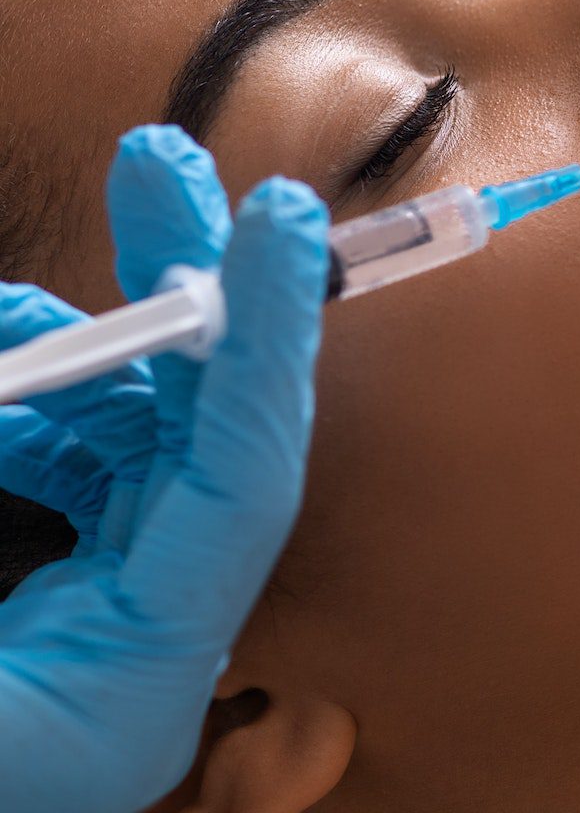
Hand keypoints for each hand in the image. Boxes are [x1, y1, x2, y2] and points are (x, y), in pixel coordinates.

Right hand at [0, 126, 327, 811]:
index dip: (264, 338)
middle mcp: (145, 659)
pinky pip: (76, 480)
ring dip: (80, 352)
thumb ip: (11, 464)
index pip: (243, 479)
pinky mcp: (61, 616)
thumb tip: (21, 360)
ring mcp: (103, 634)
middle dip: (180, 295)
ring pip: (130, 445)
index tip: (278, 220)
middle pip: (199, 435)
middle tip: (160, 165)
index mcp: (135, 688)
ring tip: (16, 312)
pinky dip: (32, 412)